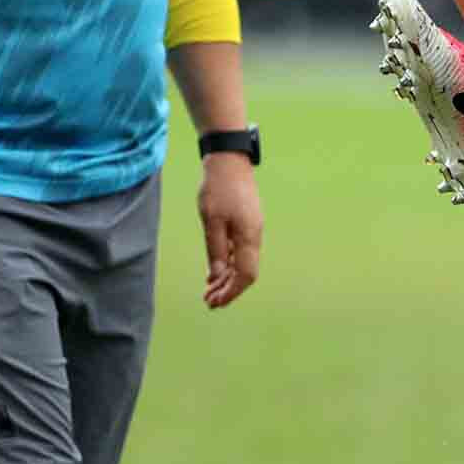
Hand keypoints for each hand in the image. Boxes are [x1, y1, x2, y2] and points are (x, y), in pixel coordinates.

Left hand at [196, 152, 263, 307]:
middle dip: (228, 289)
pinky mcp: (247, 224)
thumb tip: (217, 275)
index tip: (215, 302)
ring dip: (227, 278)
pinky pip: (240, 251)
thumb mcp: (211, 220)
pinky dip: (228, 264)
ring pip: (243, 263)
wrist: (229, 160)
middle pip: (246, 272)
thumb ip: (215, 249)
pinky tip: (215, 271)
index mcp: (248, 237)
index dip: (231, 292)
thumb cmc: (218, 188)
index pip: (245, 275)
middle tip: (208, 301)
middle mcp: (254, 236)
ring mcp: (252, 230)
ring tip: (209, 290)